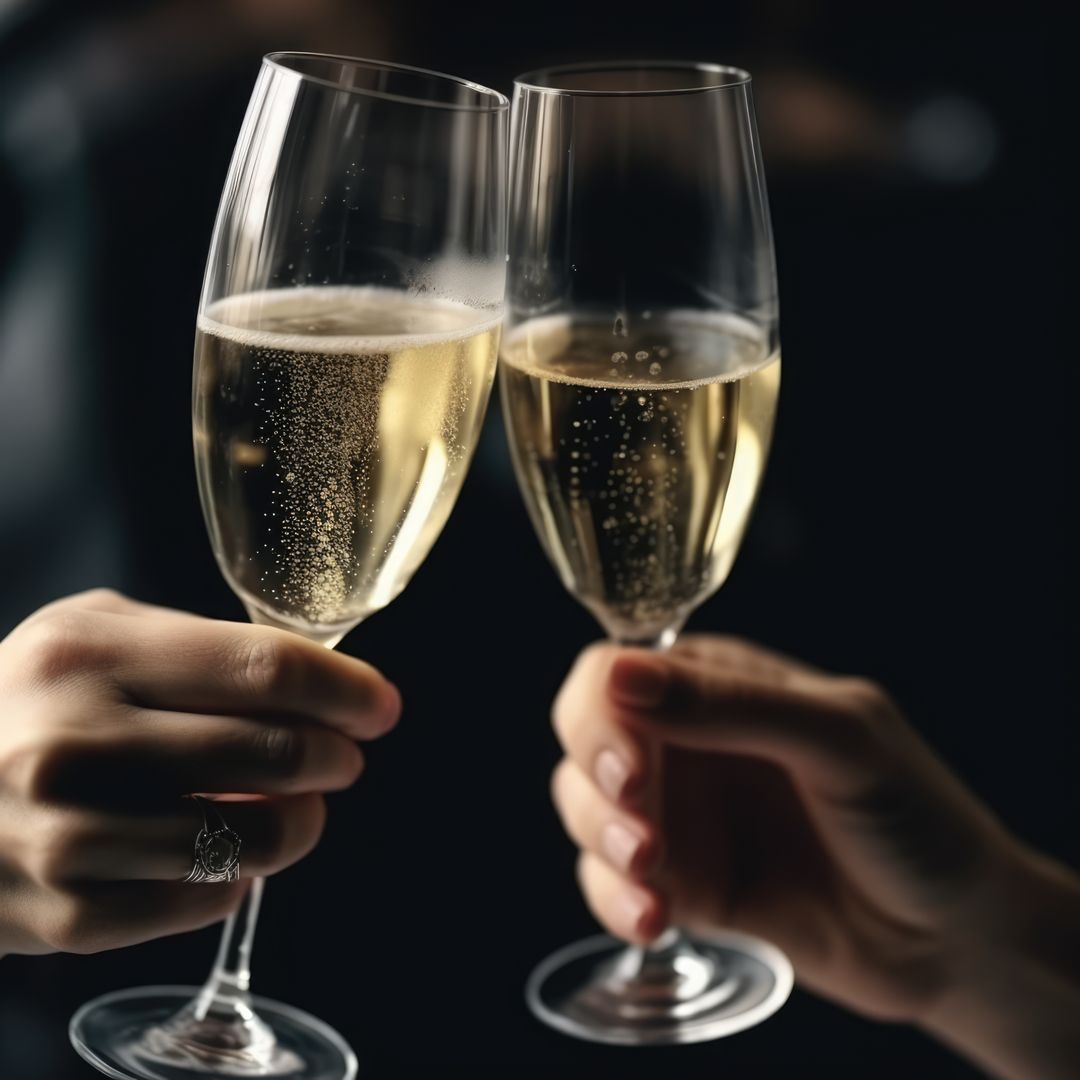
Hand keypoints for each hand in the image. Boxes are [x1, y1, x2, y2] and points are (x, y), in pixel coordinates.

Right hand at [0, 589, 399, 956]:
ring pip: (254, 836)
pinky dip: (241, 874)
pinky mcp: (67, 916)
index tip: (380, 705)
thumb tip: (308, 678)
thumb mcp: (89, 634)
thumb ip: (192, 644)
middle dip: (335, 754)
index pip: (265, 668)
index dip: (345, 689)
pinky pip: (205, 899)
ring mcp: (68, 836)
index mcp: (90, 656)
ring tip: (300, 804)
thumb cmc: (24, 702)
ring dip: (303, 820)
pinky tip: (230, 848)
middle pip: (273, 751)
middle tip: (344, 755)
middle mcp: (75, 743)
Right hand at [550, 636, 1079, 1077]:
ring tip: (655, 879)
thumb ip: (732, 705)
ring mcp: (681, 815)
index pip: (617, 669)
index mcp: (721, 685)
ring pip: (583, 807)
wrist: (954, 935)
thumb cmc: (914, 815)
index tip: (628, 762)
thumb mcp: (839, 739)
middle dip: (595, 777)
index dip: (601, 710)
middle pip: (584, 734)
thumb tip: (623, 675)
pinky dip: (613, 900)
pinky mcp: (682, 883)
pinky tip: (653, 919)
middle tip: (638, 821)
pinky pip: (609, 883)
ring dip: (601, 841)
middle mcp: (688, 743)